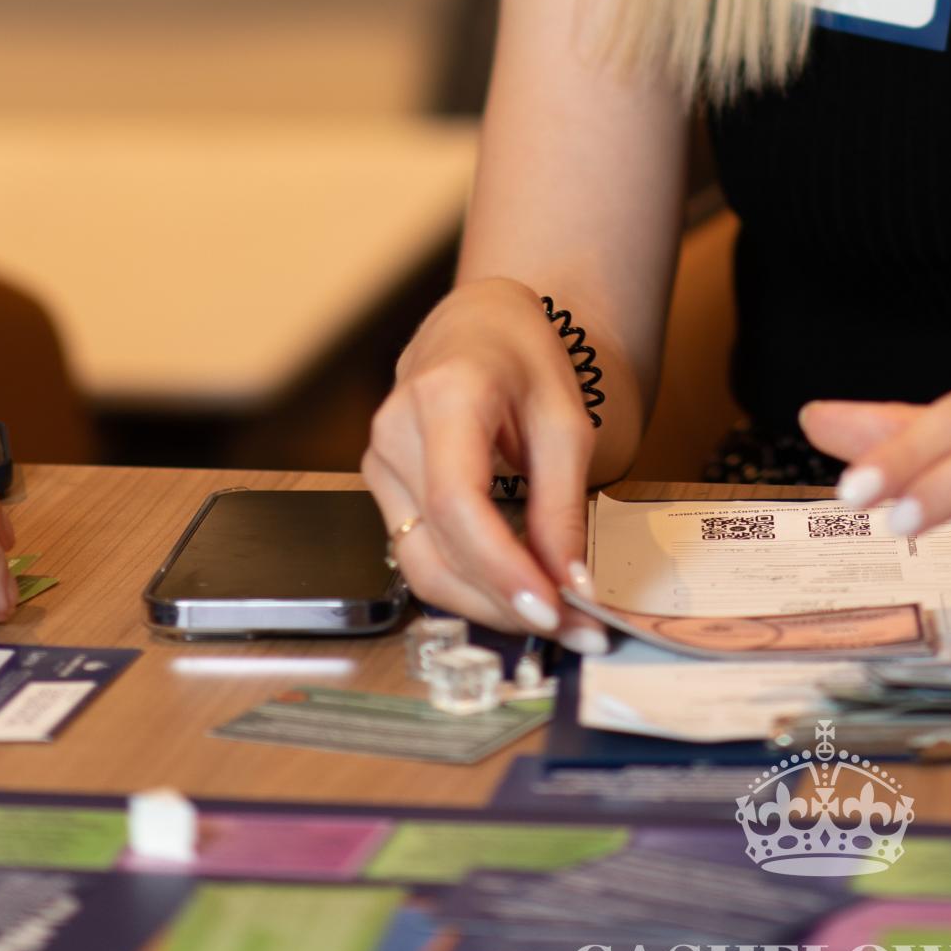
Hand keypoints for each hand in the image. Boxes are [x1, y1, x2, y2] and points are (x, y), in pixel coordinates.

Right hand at [362, 278, 608, 651]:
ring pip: (422, 565)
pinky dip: (469, 582)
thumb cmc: (521, 355)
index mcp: (444, 395)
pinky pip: (419, 552)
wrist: (474, 323)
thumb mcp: (564, 419)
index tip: (551, 609)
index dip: (500, 567)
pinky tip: (514, 591)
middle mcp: (396, 430)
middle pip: (436, 548)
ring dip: (487, 604)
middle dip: (503, 603)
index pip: (458, 503)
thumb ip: (562, 504)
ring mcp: (378, 460)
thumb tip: (570, 584)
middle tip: (572, 628)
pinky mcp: (382, 485)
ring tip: (553, 618)